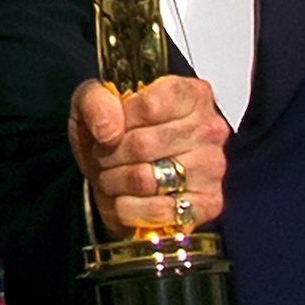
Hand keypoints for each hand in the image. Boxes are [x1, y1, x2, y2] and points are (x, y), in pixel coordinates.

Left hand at [68, 76, 228, 235]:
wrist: (115, 176)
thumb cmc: (113, 133)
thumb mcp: (92, 102)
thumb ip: (95, 101)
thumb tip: (108, 130)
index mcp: (190, 94)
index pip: (149, 106)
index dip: (119, 121)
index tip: (110, 128)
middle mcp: (209, 129)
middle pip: (142, 145)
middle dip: (109, 155)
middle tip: (104, 157)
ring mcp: (212, 168)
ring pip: (145, 179)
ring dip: (115, 182)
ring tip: (112, 177)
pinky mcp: (209, 204)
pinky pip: (157, 211)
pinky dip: (129, 209)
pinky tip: (126, 199)